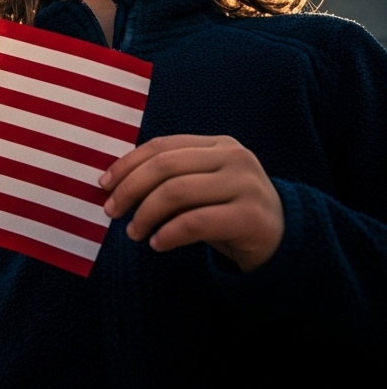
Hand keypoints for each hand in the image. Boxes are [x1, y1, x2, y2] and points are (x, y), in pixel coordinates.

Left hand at [99, 134, 284, 272]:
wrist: (284, 241)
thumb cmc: (229, 212)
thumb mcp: (202, 187)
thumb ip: (169, 179)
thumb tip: (115, 186)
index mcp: (217, 144)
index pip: (161, 147)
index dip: (127, 164)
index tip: (104, 184)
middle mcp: (233, 157)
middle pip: (165, 166)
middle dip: (130, 189)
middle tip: (112, 211)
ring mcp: (245, 185)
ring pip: (177, 192)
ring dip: (146, 214)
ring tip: (134, 232)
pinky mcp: (251, 217)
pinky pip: (196, 222)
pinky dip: (168, 233)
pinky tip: (157, 244)